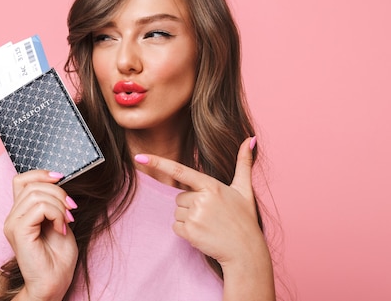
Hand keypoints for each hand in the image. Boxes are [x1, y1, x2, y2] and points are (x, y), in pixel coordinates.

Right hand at [3, 170, 78, 300]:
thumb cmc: (58, 258)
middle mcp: (12, 217)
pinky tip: (60, 228)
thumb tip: (58, 181)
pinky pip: (38, 207)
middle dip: (58, 192)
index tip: (61, 178)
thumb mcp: (59, 221)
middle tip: (71, 209)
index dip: (41, 173)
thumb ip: (53, 203)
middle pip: (33, 184)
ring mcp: (13, 224)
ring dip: (59, 205)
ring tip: (66, 221)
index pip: (21, 179)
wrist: (54, 283)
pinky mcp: (18, 231)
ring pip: (37, 194)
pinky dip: (55, 214)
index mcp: (21, 213)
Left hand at [134, 137, 267, 268]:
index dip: (158, 162)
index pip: (180, 170)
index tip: (140, 156)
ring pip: (177, 212)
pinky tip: (202, 234)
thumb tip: (251, 139)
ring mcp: (194, 216)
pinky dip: (186, 231)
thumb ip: (244, 163)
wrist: (246, 252)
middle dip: (191, 205)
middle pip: (179, 197)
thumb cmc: (245, 219)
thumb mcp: (245, 189)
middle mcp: (201, 199)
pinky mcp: (189, 232)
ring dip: (188, 219)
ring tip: (209, 225)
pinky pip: (175, 227)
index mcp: (212, 185)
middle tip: (211, 214)